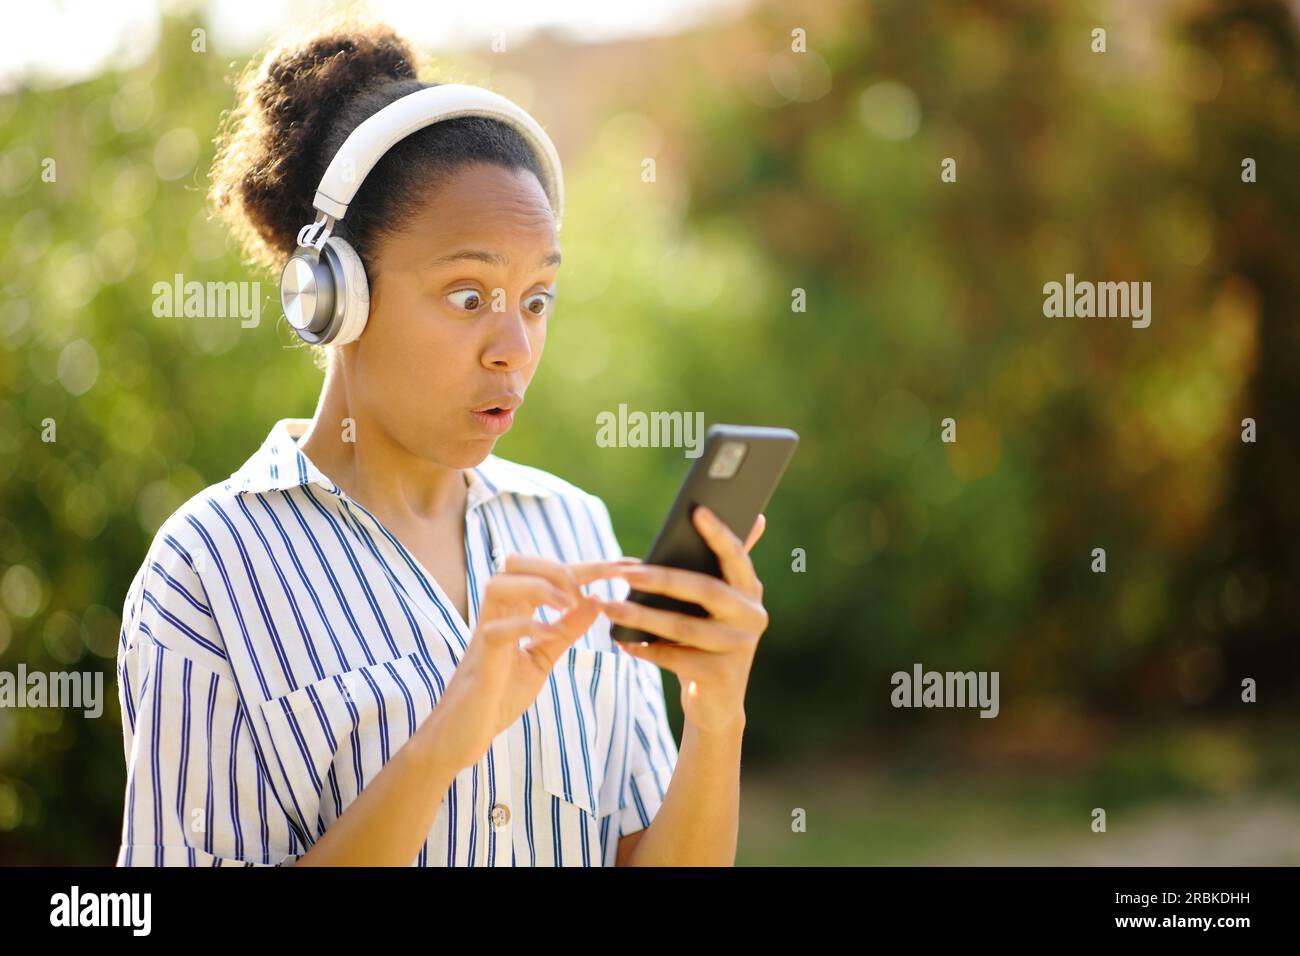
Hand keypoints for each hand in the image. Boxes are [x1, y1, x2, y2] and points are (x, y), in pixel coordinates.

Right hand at [432, 554, 636, 771]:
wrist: (462, 737)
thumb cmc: (497, 697)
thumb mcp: (541, 659)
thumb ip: (565, 631)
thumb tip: (595, 602)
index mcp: (512, 612)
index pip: (550, 576)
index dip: (589, 567)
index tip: (626, 565)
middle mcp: (496, 615)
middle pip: (516, 563)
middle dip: (559, 567)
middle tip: (590, 591)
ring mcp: (484, 634)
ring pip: (500, 584)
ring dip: (539, 586)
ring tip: (570, 602)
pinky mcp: (480, 660)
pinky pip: (498, 630)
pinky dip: (528, 625)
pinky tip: (552, 632)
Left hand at [601, 508, 767, 736]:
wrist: (716, 703)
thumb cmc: (707, 640)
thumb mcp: (717, 605)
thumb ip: (722, 565)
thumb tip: (751, 516)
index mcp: (751, 591)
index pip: (737, 555)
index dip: (718, 533)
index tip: (696, 510)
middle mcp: (752, 617)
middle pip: (705, 590)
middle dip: (660, 579)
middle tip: (623, 572)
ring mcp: (739, 648)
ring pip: (683, 626)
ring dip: (641, 615)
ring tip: (609, 607)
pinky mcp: (720, 676)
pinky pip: (674, 656)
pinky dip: (644, 648)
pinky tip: (622, 640)